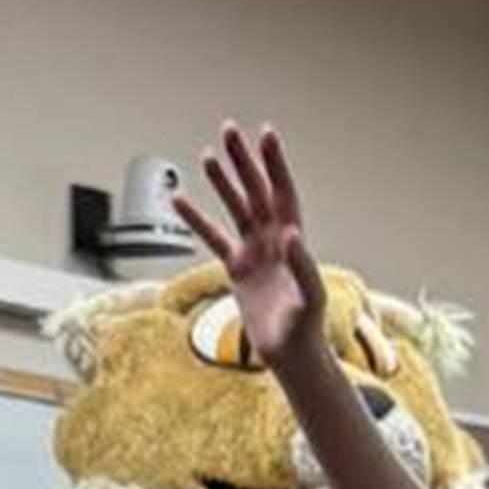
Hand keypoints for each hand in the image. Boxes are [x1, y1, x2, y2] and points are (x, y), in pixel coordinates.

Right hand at [172, 123, 326, 368]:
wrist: (290, 357)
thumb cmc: (305, 330)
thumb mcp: (308, 297)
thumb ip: (303, 266)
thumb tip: (293, 235)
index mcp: (294, 242)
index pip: (283, 193)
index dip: (275, 164)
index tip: (266, 135)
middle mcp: (275, 241)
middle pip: (256, 191)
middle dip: (244, 161)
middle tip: (230, 131)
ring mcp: (255, 252)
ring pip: (236, 208)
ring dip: (223, 182)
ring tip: (209, 156)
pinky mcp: (238, 268)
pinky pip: (213, 237)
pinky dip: (196, 219)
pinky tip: (180, 200)